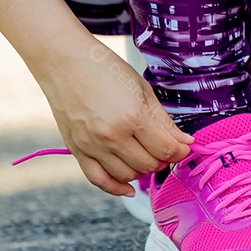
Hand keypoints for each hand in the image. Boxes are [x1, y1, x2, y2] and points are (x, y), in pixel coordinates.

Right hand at [32, 37, 192, 195]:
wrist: (64, 63)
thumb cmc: (105, 69)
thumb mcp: (142, 90)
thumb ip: (164, 121)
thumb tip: (185, 143)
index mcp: (133, 117)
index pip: (165, 149)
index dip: (180, 151)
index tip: (184, 147)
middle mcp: (112, 136)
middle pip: (148, 164)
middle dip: (163, 159)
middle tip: (166, 148)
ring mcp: (92, 146)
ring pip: (127, 175)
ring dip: (143, 170)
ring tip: (147, 155)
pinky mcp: (77, 151)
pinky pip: (98, 180)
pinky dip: (116, 188)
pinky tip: (129, 188)